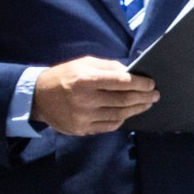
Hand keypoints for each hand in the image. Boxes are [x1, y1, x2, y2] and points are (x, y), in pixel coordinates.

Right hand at [30, 57, 156, 134]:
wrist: (37, 97)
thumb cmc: (64, 76)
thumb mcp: (84, 64)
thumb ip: (108, 67)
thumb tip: (132, 72)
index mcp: (86, 79)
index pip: (122, 82)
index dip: (141, 83)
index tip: (151, 84)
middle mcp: (86, 99)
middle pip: (124, 100)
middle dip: (144, 97)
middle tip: (155, 95)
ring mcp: (84, 117)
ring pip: (120, 114)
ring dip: (137, 109)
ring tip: (147, 104)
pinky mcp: (82, 129)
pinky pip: (109, 125)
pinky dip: (122, 119)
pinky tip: (128, 113)